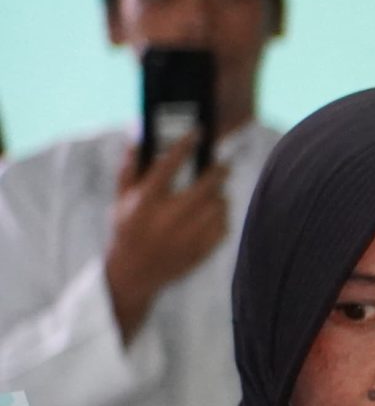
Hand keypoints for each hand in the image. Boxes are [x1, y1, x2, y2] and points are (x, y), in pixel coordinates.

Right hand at [104, 141, 229, 341]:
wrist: (134, 274)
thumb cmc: (127, 230)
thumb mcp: (120, 201)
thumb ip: (129, 170)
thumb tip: (136, 140)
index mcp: (145, 203)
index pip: (168, 165)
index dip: (185, 145)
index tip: (198, 132)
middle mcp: (166, 218)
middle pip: (205, 186)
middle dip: (218, 171)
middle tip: (223, 164)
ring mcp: (186, 237)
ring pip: (219, 205)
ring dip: (219, 195)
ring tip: (213, 194)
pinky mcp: (200, 251)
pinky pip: (223, 226)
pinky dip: (222, 217)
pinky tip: (212, 215)